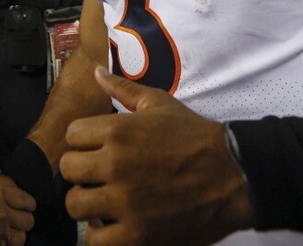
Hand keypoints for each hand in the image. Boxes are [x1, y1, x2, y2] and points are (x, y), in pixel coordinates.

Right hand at [0, 158, 34, 245]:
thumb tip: (1, 172)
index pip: (29, 202)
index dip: (25, 202)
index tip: (18, 203)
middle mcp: (1, 213)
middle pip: (29, 220)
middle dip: (23, 218)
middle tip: (14, 215)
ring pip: (23, 235)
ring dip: (17, 231)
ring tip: (8, 226)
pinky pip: (11, 245)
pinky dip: (9, 241)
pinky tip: (1, 235)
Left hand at [59, 66, 251, 245]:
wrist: (234, 174)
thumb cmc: (196, 138)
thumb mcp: (158, 103)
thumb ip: (123, 89)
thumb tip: (97, 73)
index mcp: (117, 130)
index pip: (71, 135)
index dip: (83, 141)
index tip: (97, 148)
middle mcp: (115, 164)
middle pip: (68, 169)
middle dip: (82, 171)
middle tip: (99, 174)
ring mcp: (125, 201)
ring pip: (75, 204)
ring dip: (87, 202)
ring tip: (103, 199)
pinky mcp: (138, 233)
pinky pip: (96, 240)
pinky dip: (101, 235)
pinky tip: (114, 224)